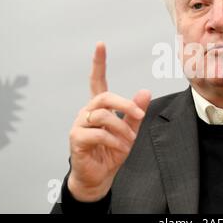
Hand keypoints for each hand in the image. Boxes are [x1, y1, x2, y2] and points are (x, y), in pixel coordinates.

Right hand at [67, 42, 150, 201]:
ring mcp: (79, 125)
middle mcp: (87, 112)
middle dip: (125, 104)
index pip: (97, 80)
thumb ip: (136, 112)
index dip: (99, 63)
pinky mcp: (76, 138)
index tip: (101, 45)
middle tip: (139, 115)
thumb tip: (145, 91)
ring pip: (103, 115)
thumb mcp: (130, 130)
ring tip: (129, 141)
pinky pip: (98, 133)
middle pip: (104, 96)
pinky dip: (113, 140)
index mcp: (99, 107)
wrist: (99, 177)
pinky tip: (119, 149)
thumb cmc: (112, 152)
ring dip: (121, 128)